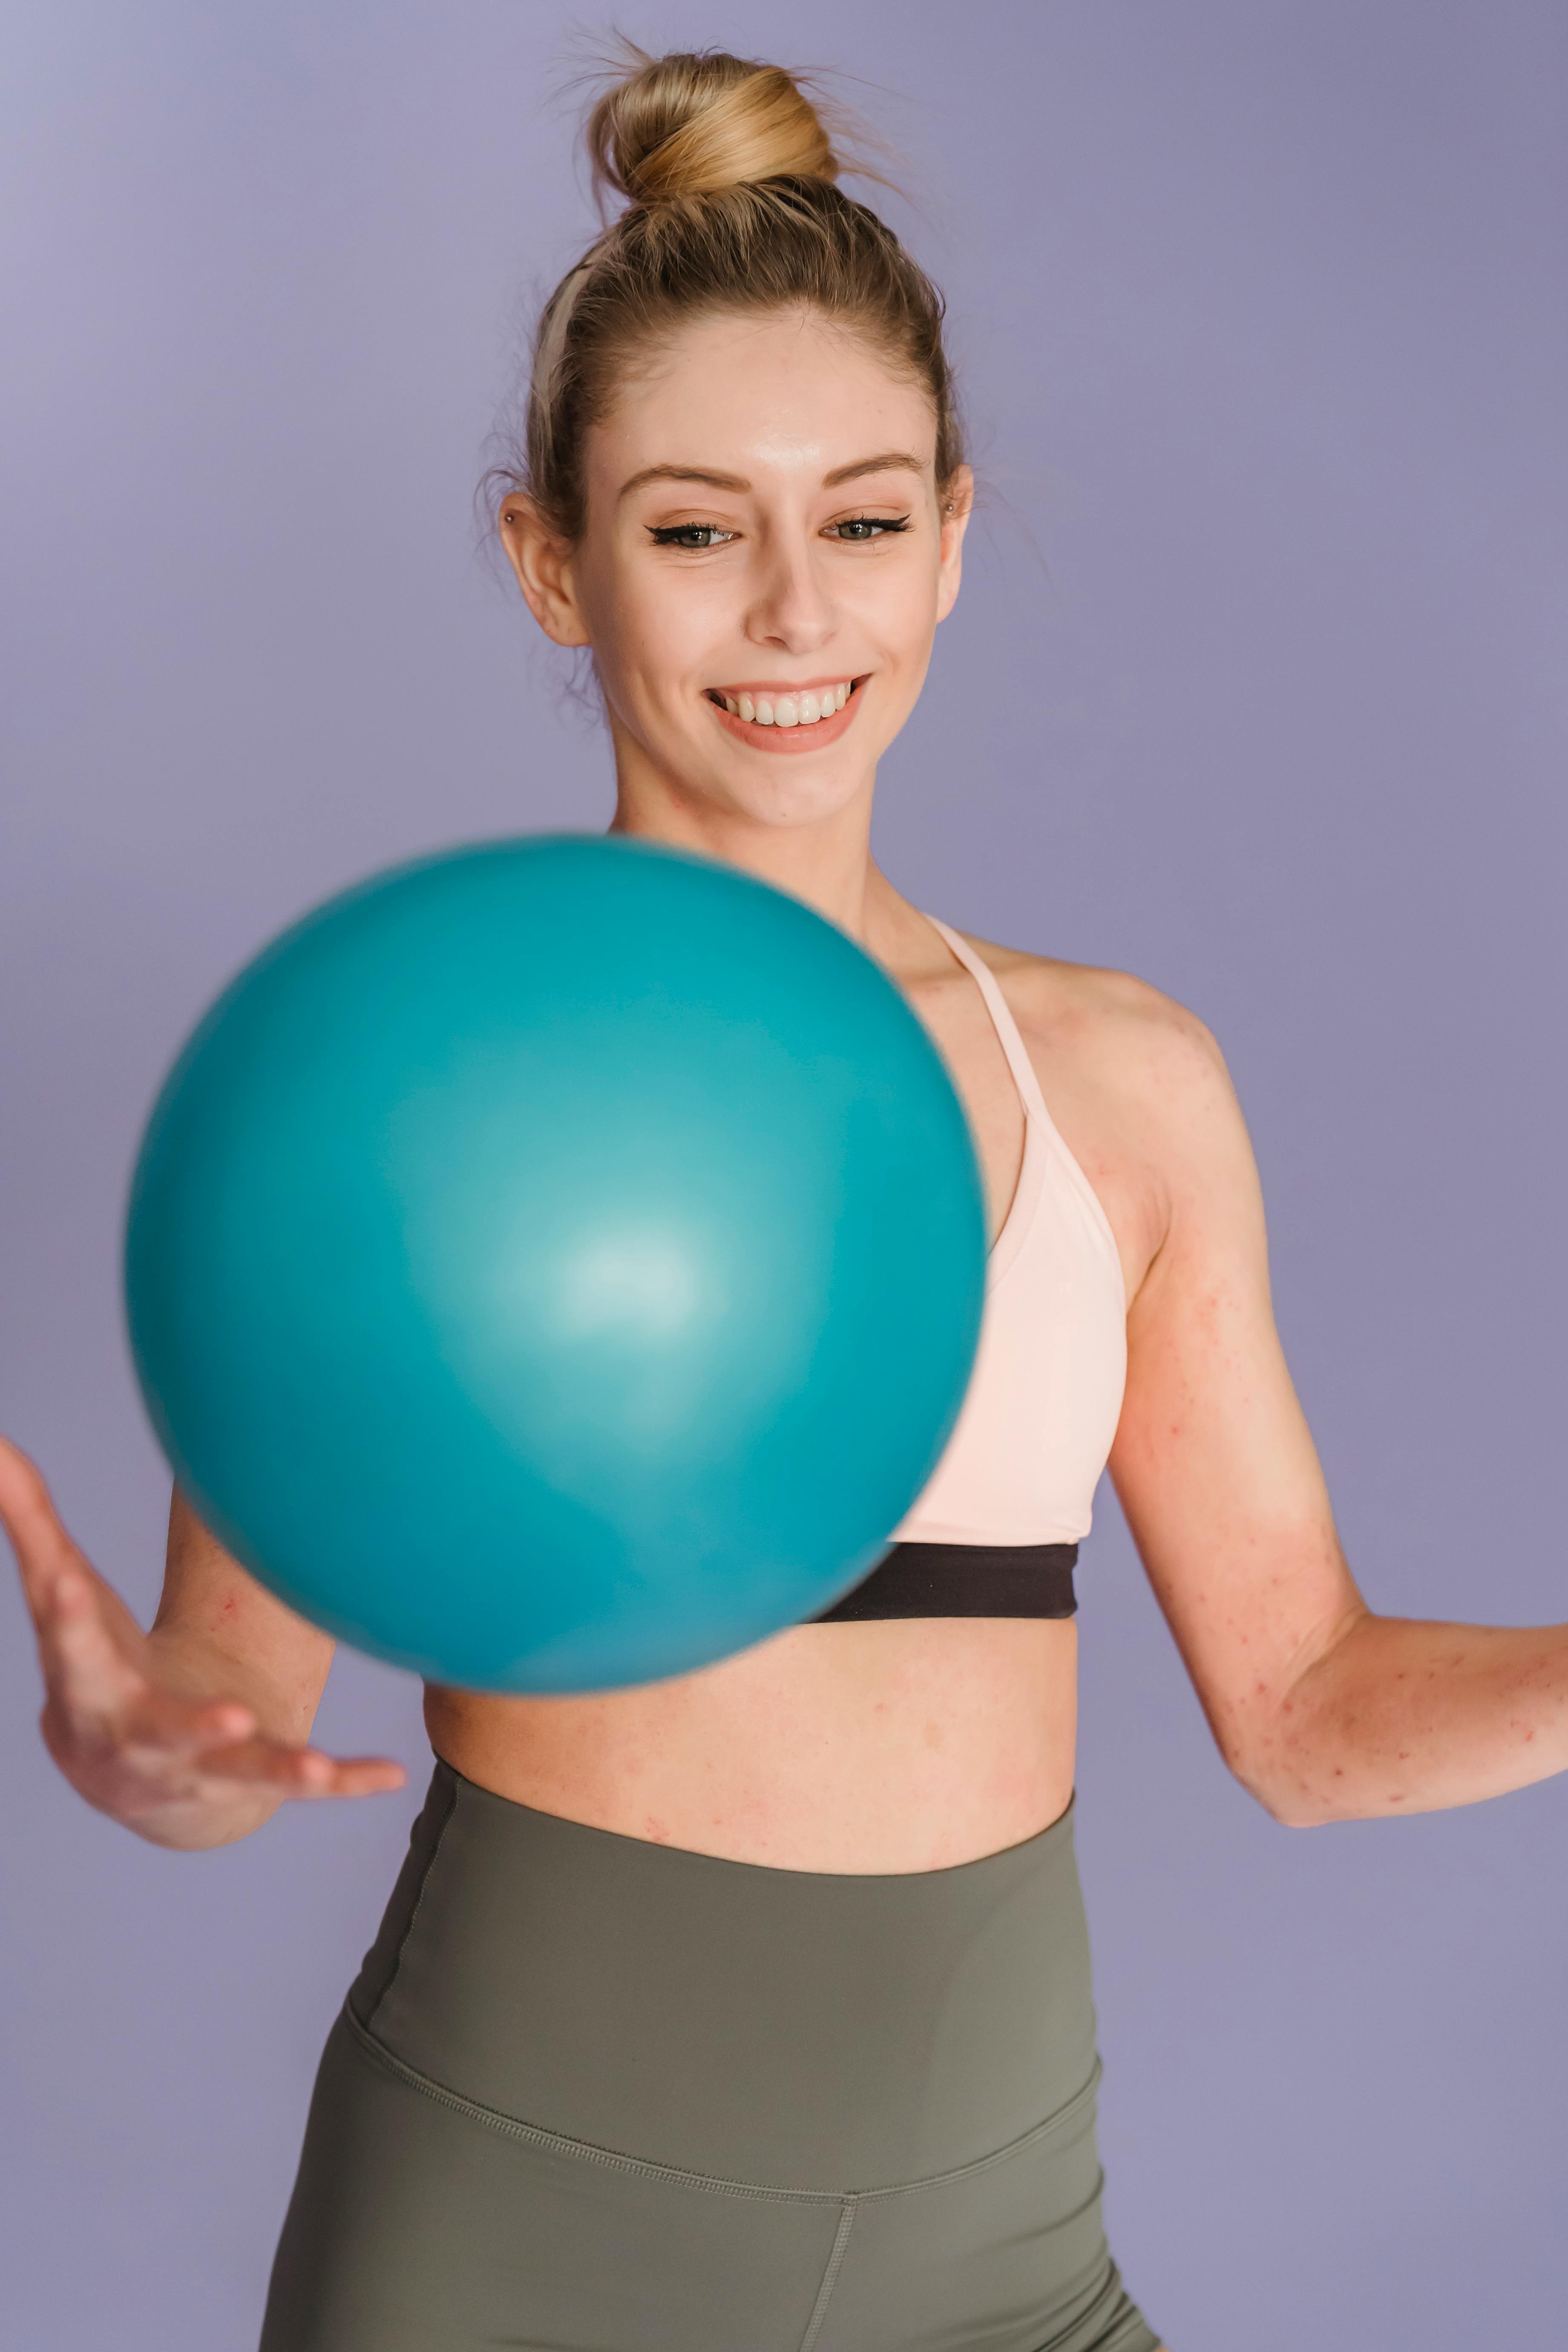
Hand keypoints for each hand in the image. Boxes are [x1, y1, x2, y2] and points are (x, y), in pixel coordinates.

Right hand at [0, 1434, 404, 1845]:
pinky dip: (343, 1782)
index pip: (71, 1643)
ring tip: (314, 1763)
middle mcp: (137, 1737)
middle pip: (157, 1730)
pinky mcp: (247, 1784)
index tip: (62, 1580)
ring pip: (236, 1771)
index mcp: (86, 1680)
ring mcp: (196, 1769)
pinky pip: (299, 1789)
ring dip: (275, 1768)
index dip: (63, 1613)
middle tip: (226, 1713)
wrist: (126, 1773)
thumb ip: (30, 1522)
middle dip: (187, 1725)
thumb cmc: (91, 1660)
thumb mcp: (59, 1596)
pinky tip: (389, 1773)